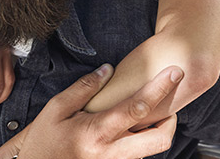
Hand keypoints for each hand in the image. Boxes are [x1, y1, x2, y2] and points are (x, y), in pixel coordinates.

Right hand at [0, 64, 182, 158]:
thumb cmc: (44, 139)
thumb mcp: (57, 108)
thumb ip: (84, 88)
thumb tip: (108, 69)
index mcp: (98, 132)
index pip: (137, 108)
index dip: (159, 88)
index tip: (175, 72)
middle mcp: (112, 153)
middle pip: (159, 140)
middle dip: (171, 120)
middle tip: (168, 104)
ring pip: (152, 151)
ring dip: (158, 131)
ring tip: (150, 113)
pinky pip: (138, 156)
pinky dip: (143, 140)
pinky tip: (132, 128)